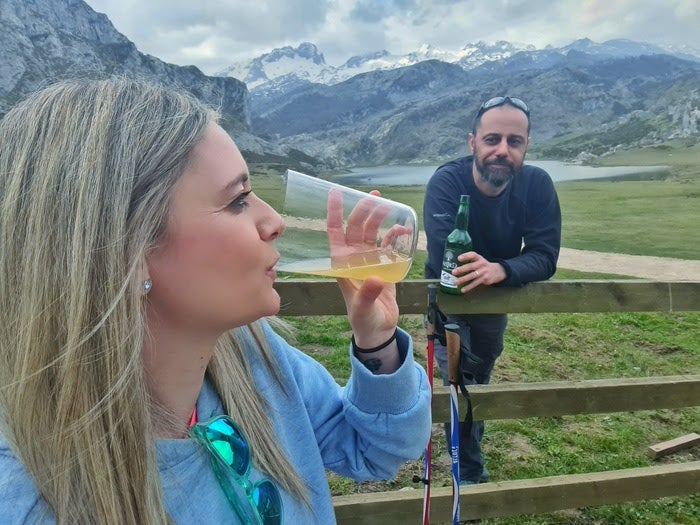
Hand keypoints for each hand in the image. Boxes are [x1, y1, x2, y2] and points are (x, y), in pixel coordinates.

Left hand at [326, 188, 399, 345]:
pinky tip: (404, 228)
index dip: (335, 212)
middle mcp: (353, 258)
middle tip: (375, 196)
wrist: (377, 330)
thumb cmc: (364, 320)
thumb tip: (376, 278)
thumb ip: (368, 294)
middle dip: (363, 209)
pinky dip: (395, 234)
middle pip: (356, 227)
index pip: (335, 232)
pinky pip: (388, 244)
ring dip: (379, 217)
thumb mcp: (363, 309)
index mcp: (342, 264)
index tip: (336, 192)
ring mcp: (368, 260)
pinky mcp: (383, 265)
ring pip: (371, 232)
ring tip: (389, 205)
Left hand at [452, 251, 506, 292]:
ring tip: (455, 282)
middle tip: (453, 272)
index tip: (458, 258)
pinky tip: (463, 290)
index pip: (473, 255)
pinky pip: (475, 283)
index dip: (466, 256)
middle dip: (462, 269)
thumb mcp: (479, 260)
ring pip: (472, 276)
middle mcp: (481, 264)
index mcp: (479, 258)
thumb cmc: (483, 265)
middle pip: (471, 266)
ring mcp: (483, 272)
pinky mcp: (484, 279)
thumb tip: (454, 264)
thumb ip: (470, 261)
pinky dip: (468, 287)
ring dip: (463, 279)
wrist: (498, 271)